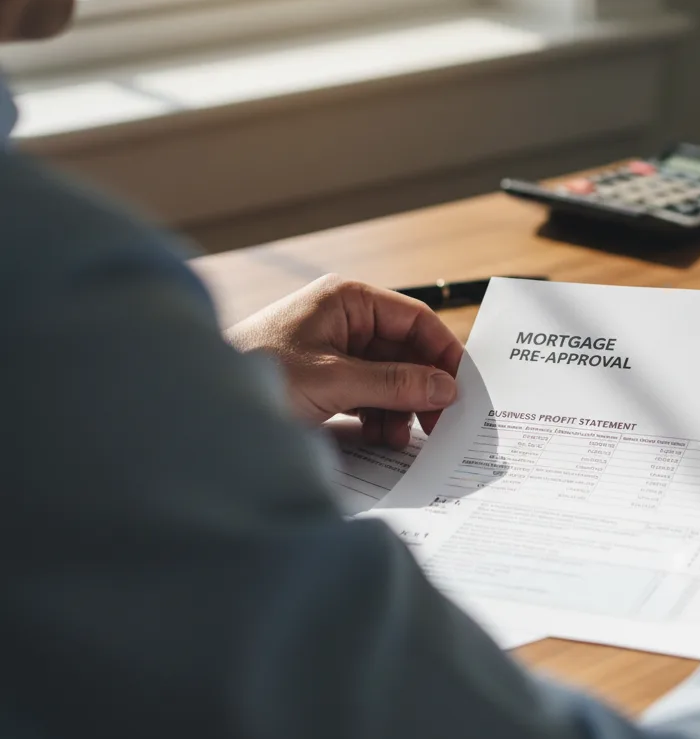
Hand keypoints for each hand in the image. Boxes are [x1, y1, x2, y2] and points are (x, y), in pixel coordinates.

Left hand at [226, 277, 462, 446]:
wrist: (198, 407)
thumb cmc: (255, 373)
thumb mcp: (334, 380)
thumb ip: (394, 384)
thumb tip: (445, 388)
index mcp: (348, 300)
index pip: (416, 320)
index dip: (443, 353)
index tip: (461, 388)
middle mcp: (345, 320)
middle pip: (406, 351)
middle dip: (422, 387)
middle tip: (440, 424)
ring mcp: (335, 351)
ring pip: (390, 377)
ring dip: (401, 408)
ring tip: (400, 437)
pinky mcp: (325, 380)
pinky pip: (369, 395)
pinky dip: (380, 416)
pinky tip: (380, 437)